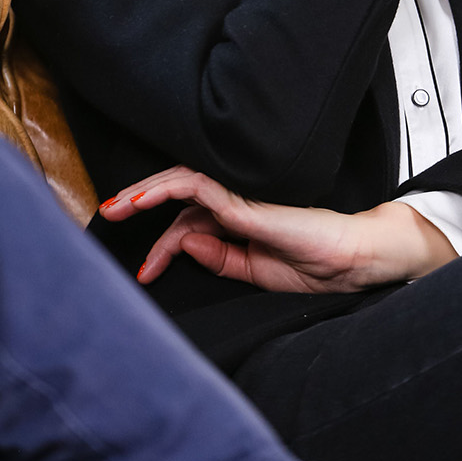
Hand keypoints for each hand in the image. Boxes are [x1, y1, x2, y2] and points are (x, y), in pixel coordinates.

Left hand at [100, 167, 456, 292]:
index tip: (143, 274)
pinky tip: (147, 200)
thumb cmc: (314, 266)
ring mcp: (241, 200)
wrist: (353, 261)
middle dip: (139, 203)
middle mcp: (235, 206)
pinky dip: (170, 189)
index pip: (187, 224)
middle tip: (108, 214)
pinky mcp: (247, 202)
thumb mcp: (255, 272)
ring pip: (182, 186)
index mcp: (237, 225)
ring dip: (146, 193)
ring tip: (119, 206)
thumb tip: (185, 244)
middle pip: (177, 199)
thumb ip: (221, 259)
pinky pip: (200, 187)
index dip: (160, 245)